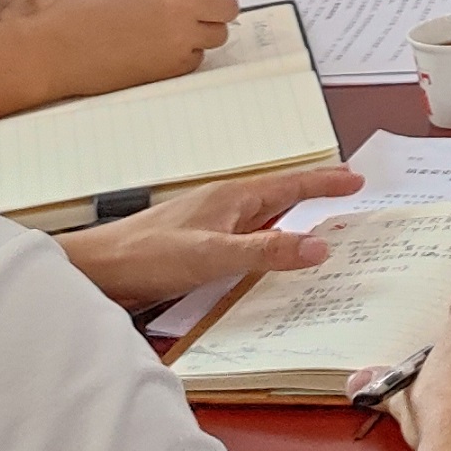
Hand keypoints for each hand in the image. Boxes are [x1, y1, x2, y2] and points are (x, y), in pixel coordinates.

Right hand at [26, 0, 238, 88]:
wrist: (54, 50)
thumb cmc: (79, 13)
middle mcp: (178, 4)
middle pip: (229, 5)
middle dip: (215, 8)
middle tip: (196, 12)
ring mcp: (178, 37)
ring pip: (220, 34)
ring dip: (204, 32)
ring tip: (175, 33)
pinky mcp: (173, 66)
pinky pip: (198, 58)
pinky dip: (186, 55)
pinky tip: (160, 50)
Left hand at [56, 164, 353, 313]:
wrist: (95, 271)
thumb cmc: (145, 255)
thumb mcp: (214, 255)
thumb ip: (266, 251)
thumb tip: (319, 245)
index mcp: (232, 198)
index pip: (291, 185)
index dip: (325, 183)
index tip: (356, 179)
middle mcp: (223, 207)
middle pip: (279, 198)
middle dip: (314, 198)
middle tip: (345, 198)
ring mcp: (209, 227)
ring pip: (261, 220)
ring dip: (290, 222)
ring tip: (317, 229)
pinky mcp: (195, 248)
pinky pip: (244, 241)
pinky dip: (266, 246)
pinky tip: (266, 262)